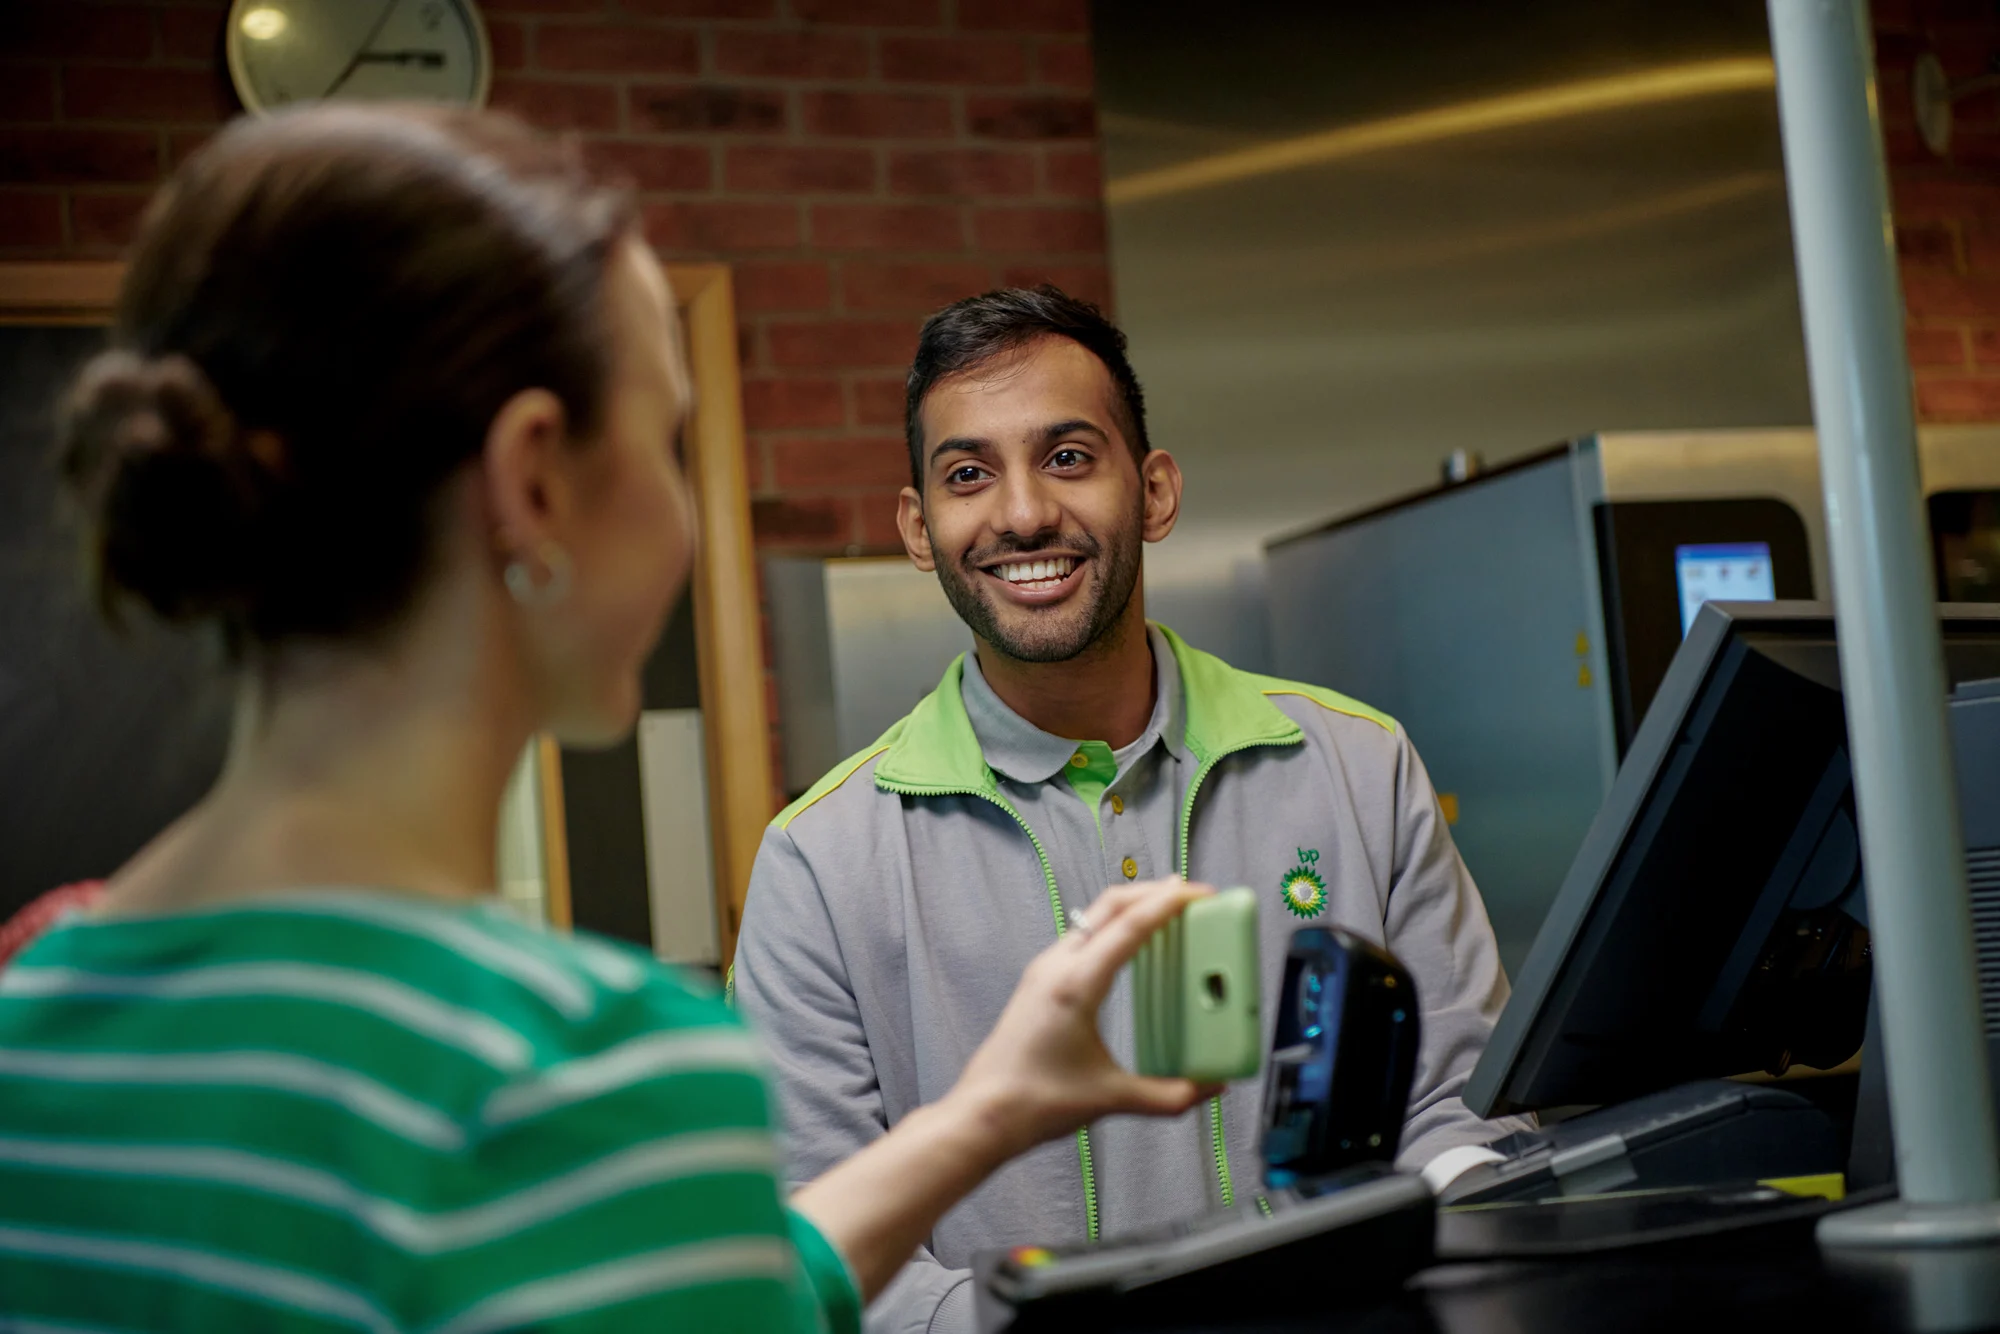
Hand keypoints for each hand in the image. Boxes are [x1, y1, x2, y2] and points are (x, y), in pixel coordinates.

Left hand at [942, 878, 1220, 1164]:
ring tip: (1168, 915)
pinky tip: (1131, 948)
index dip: (1170, 903)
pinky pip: (1083, 938)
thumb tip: (1211, 1087)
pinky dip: (1114, 929)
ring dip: (1132, 907)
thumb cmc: (1034, 1102)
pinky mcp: (1039, 982)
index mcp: (1075, 985)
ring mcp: (1044, 971)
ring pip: (1094, 917)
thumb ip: (1170, 1095)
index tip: (1200, 892)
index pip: (1130, 925)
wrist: (983, 1114)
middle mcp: (1056, 967)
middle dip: (1154, 892)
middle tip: (1192, 896)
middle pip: (1111, 905)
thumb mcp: (1112, 1098)